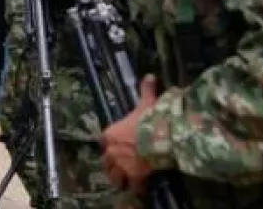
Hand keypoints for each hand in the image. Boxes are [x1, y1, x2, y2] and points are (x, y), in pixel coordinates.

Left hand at [101, 75, 159, 193]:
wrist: (159, 136)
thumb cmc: (150, 118)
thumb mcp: (147, 103)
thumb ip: (146, 90)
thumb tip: (149, 76)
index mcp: (110, 133)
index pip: (103, 141)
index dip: (108, 145)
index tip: (113, 147)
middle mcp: (111, 150)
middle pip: (106, 161)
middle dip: (111, 164)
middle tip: (118, 167)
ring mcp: (120, 165)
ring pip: (114, 176)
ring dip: (119, 178)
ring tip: (125, 180)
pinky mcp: (132, 176)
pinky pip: (132, 186)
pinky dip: (136, 187)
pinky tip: (140, 187)